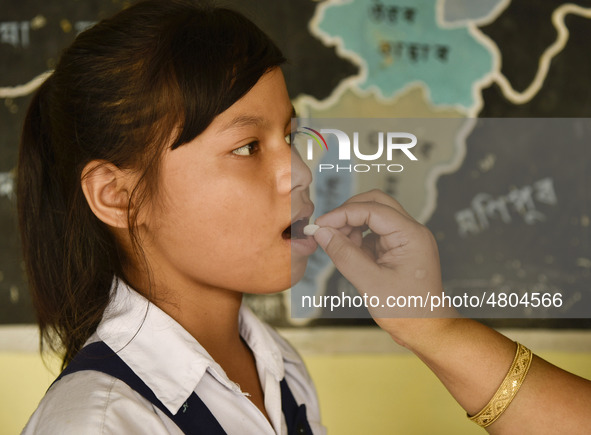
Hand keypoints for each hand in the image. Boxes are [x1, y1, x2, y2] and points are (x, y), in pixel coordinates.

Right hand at [313, 190, 452, 344]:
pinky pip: (373, 233)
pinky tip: (348, 254)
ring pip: (373, 216)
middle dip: (348, 213)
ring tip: (337, 247)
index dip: (342, 214)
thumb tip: (322, 233)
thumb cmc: (408, 311)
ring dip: (351, 226)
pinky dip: (357, 239)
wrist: (427, 330)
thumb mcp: (371, 283)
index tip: (320, 225)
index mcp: (411, 235)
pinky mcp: (397, 249)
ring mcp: (405, 239)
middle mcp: (410, 231)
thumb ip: (345, 255)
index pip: (372, 209)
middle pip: (375, 203)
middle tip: (326, 229)